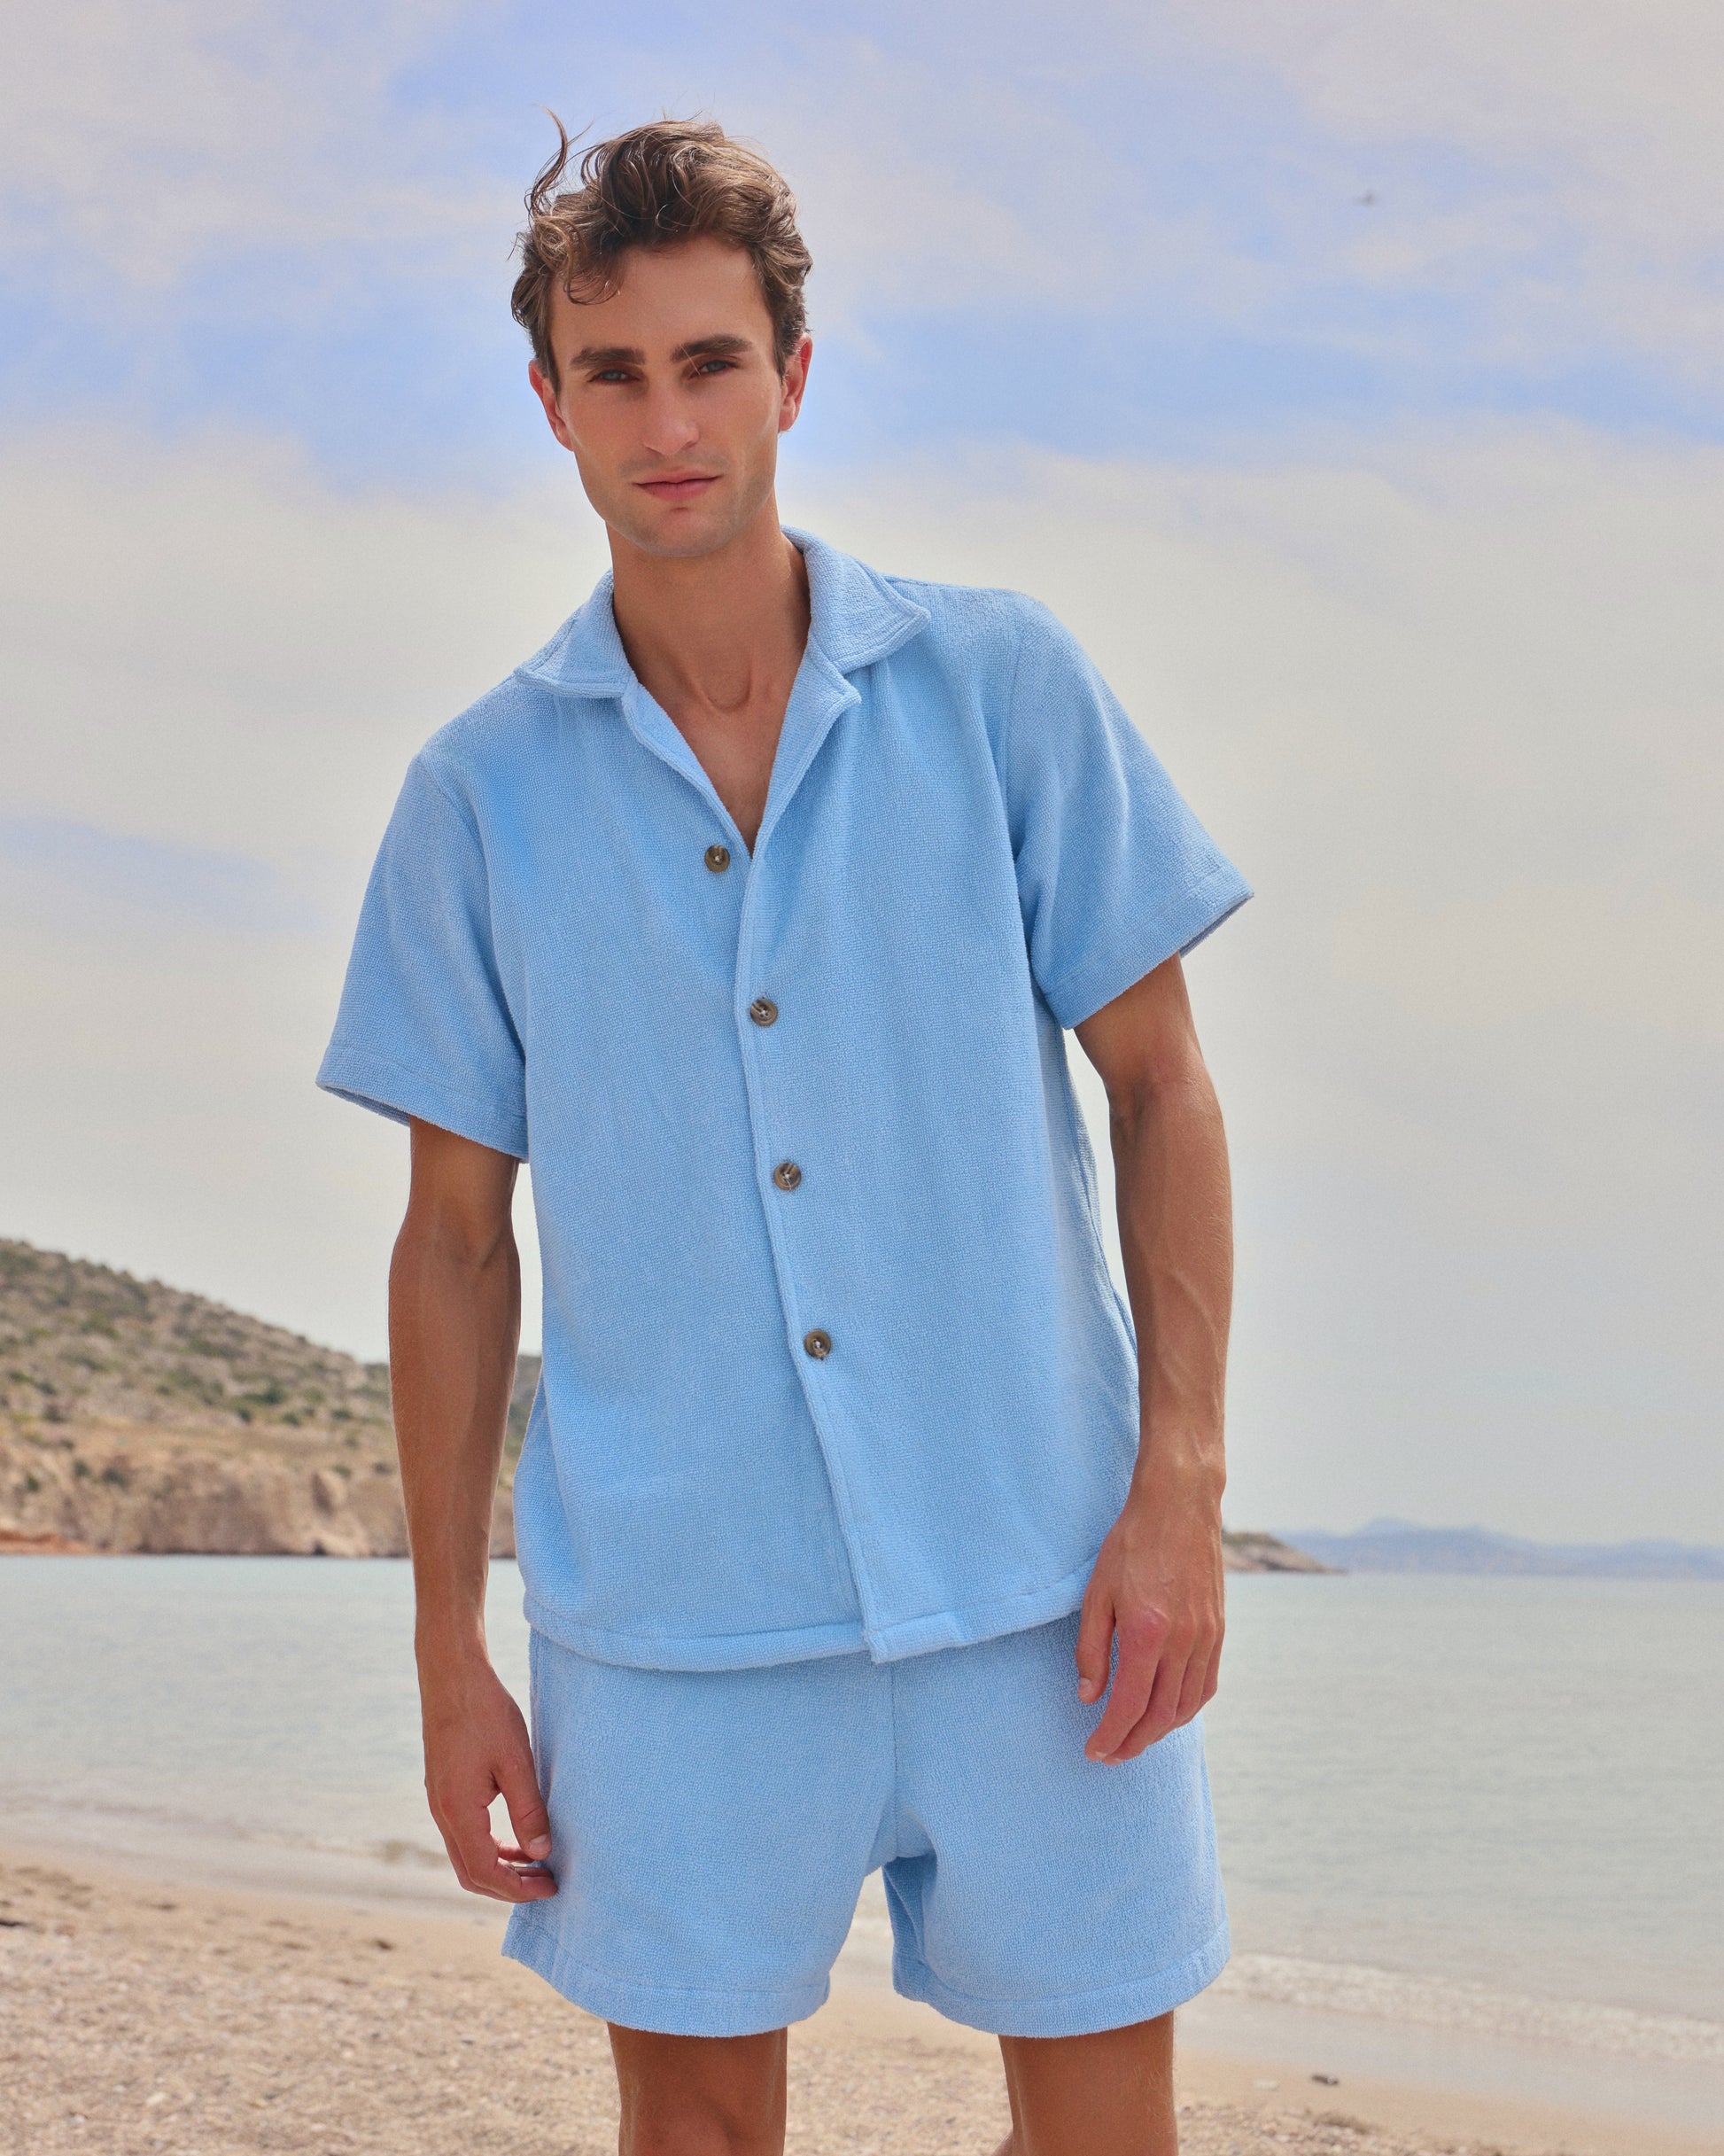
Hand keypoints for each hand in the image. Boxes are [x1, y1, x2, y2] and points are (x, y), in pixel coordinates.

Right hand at [419, 1651, 556, 1901]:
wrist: (451, 1676)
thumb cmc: (485, 1712)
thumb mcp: (516, 1761)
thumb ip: (529, 1810)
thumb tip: (542, 1853)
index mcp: (458, 1811)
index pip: (485, 1872)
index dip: (518, 1888)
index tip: (550, 1886)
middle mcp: (441, 1813)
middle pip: (471, 1873)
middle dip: (508, 1886)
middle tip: (545, 1884)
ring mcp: (438, 1802)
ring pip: (466, 1855)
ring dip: (499, 1867)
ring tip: (536, 1865)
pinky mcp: (442, 1790)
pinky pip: (464, 1835)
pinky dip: (489, 1846)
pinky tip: (515, 1838)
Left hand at [1075, 1451, 1224, 1763]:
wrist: (1179, 1506)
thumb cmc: (1131, 1545)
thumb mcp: (1096, 1593)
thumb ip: (1091, 1649)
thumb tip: (1089, 1698)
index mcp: (1147, 1633)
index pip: (1129, 1706)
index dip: (1110, 1736)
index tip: (1093, 1751)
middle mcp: (1182, 1642)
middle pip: (1161, 1716)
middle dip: (1133, 1743)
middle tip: (1110, 1755)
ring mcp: (1206, 1638)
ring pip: (1187, 1706)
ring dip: (1160, 1732)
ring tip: (1135, 1739)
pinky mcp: (1218, 1630)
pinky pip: (1206, 1684)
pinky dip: (1187, 1708)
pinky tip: (1169, 1712)